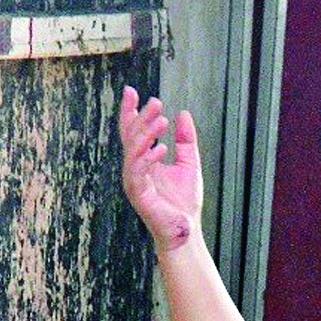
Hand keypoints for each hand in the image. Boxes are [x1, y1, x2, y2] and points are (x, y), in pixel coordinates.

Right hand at [119, 88, 202, 249]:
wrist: (186, 229)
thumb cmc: (184, 201)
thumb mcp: (189, 163)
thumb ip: (186, 140)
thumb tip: (184, 114)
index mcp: (144, 160)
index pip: (133, 131)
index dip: (130, 111)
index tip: (131, 91)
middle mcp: (135, 168)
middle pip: (132, 137)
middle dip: (142, 118)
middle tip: (156, 102)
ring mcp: (134, 181)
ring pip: (133, 151)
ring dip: (146, 134)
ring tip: (162, 119)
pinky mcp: (138, 195)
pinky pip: (138, 172)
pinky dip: (148, 158)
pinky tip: (162, 147)